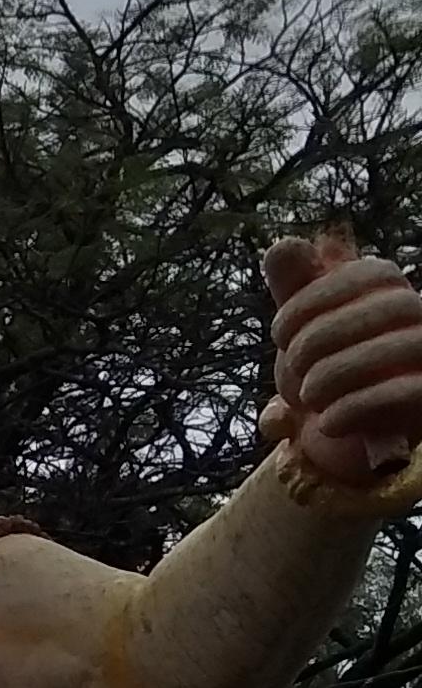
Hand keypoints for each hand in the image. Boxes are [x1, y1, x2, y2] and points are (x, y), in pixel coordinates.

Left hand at [262, 223, 421, 486]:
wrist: (340, 441)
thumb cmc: (322, 369)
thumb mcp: (301, 328)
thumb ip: (292, 286)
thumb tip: (284, 245)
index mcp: (391, 291)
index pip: (369, 272)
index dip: (317, 297)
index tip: (279, 332)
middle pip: (394, 306)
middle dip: (327, 335)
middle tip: (293, 367)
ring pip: (403, 347)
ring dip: (339, 372)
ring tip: (308, 396)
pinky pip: (407, 392)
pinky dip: (357, 407)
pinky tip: (326, 423)